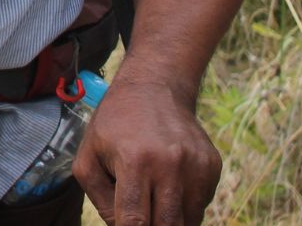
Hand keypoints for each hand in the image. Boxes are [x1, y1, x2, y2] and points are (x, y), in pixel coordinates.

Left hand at [71, 76, 221, 224]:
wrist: (154, 88)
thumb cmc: (114, 125)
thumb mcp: (88, 156)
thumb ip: (100, 200)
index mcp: (135, 161)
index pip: (135, 222)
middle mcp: (170, 164)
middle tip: (141, 214)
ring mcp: (196, 165)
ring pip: (187, 221)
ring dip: (169, 220)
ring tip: (153, 197)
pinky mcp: (212, 166)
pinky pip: (200, 205)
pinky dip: (184, 206)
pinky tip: (169, 184)